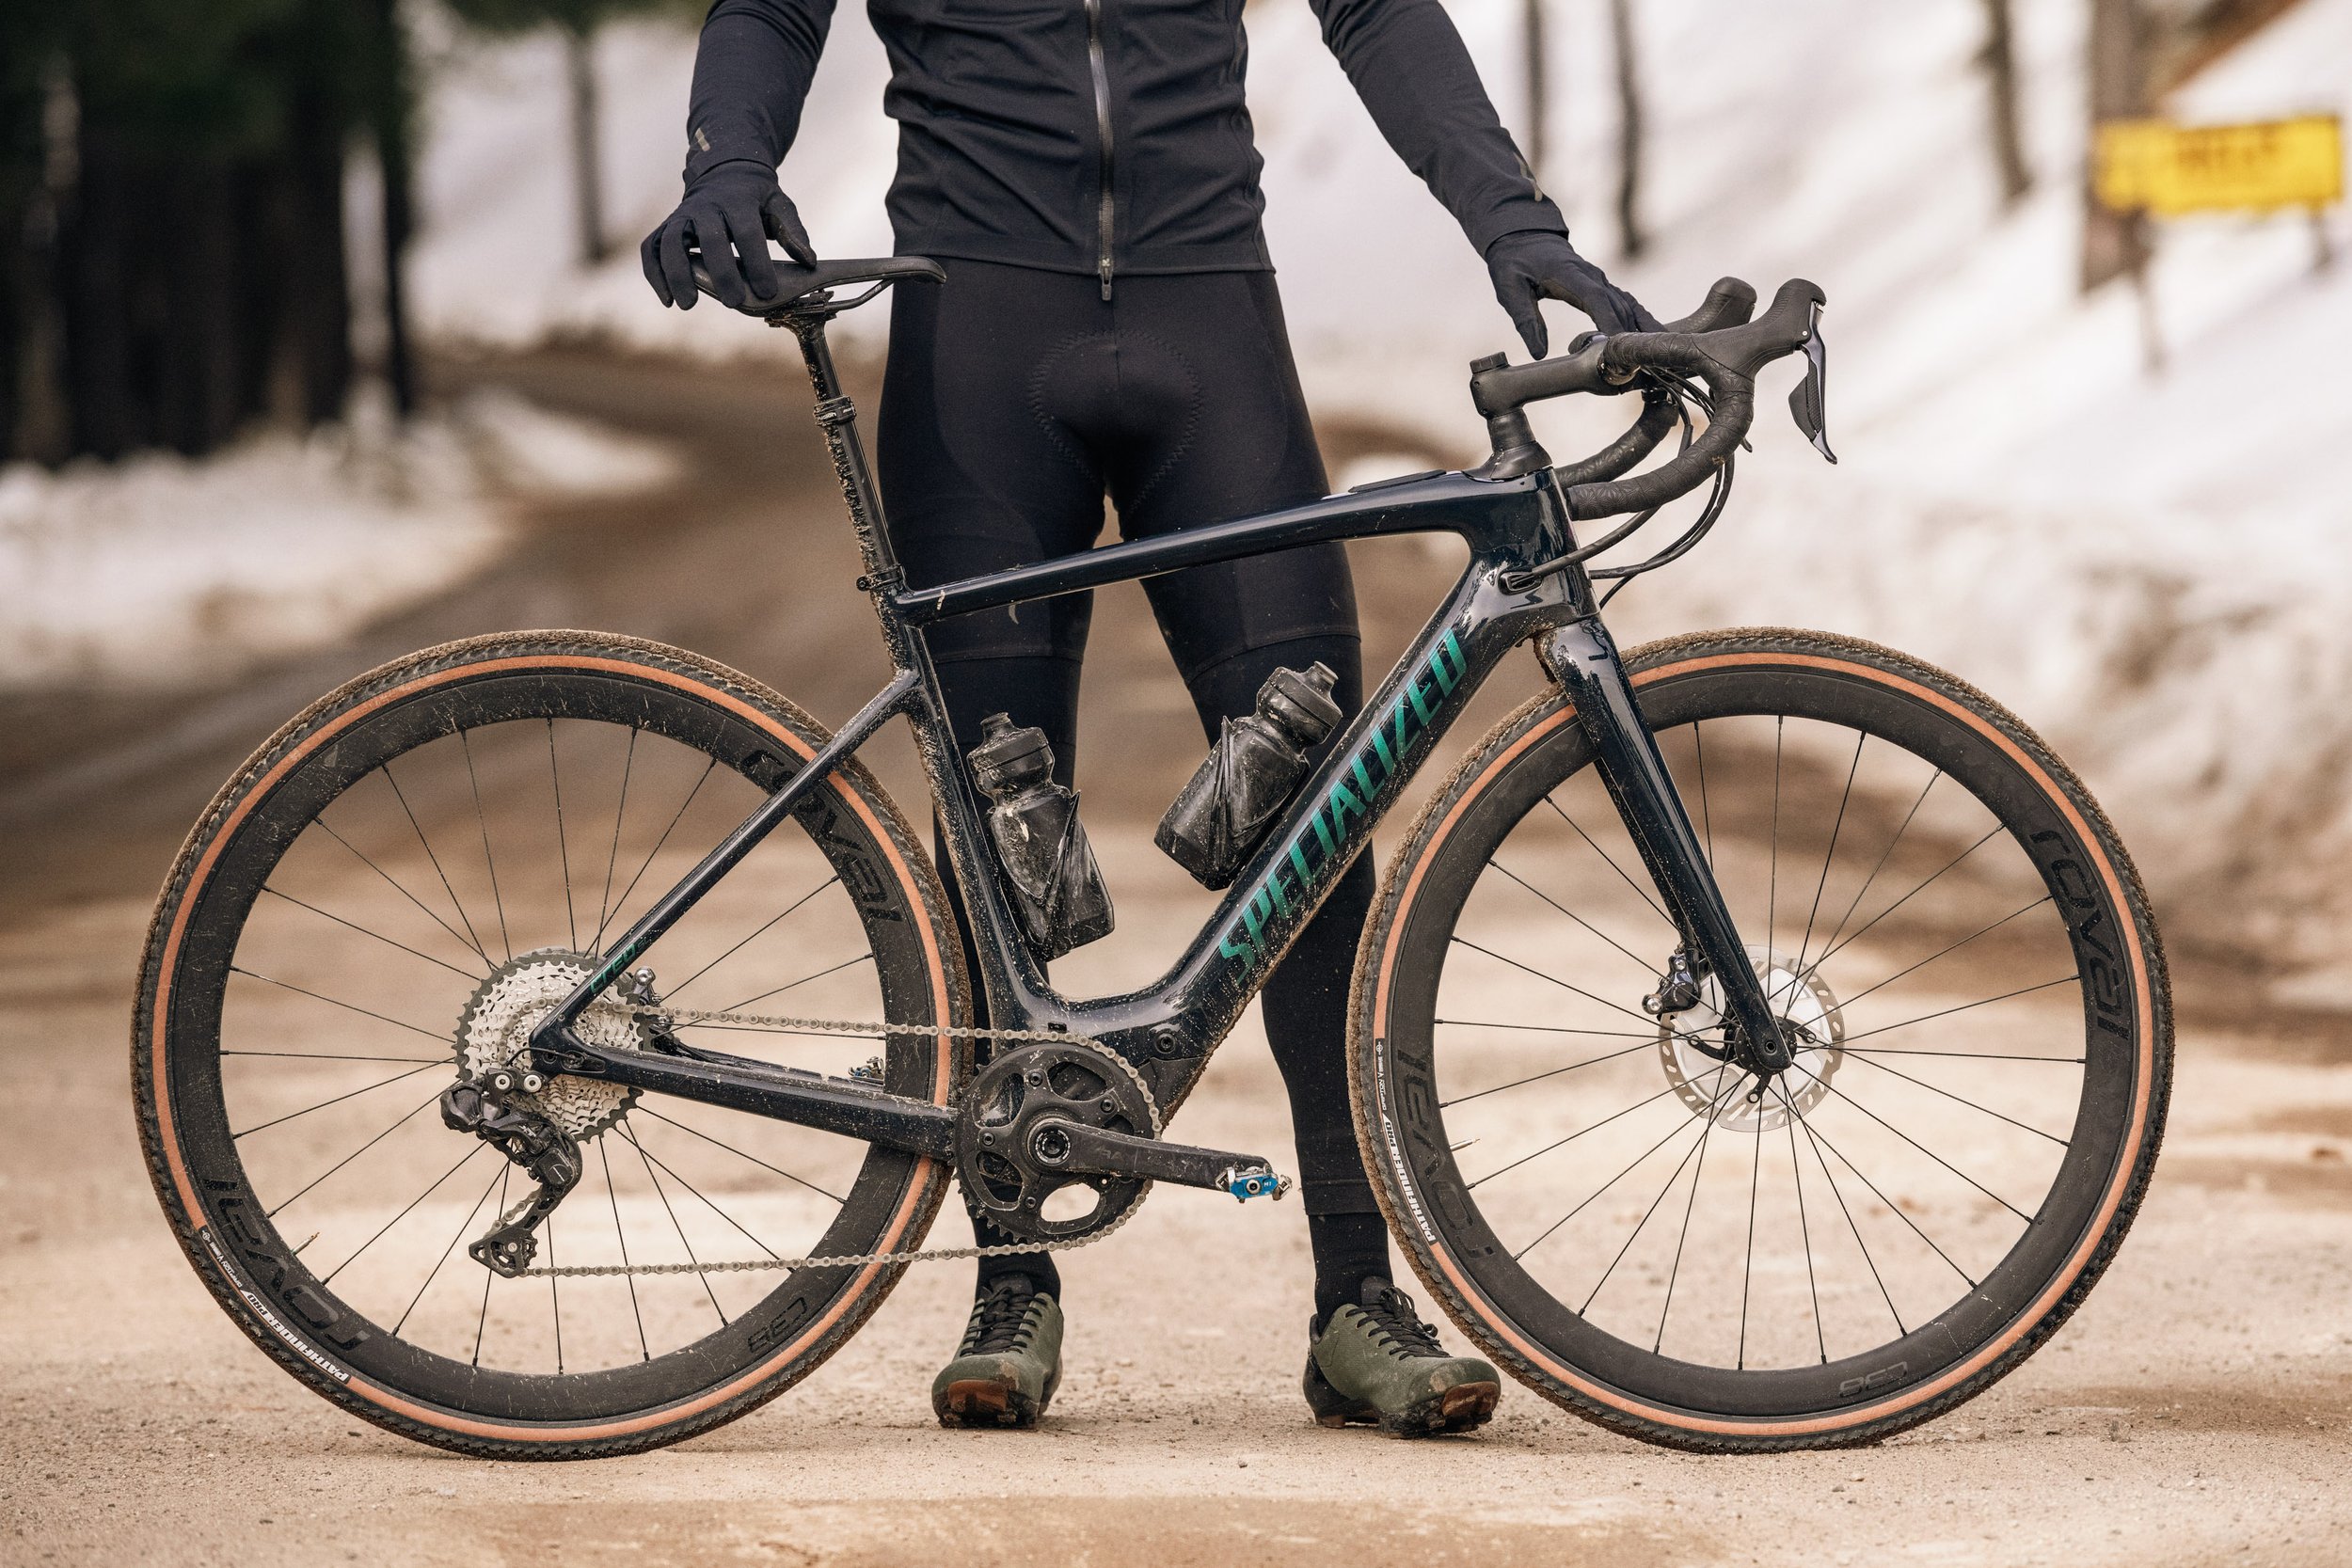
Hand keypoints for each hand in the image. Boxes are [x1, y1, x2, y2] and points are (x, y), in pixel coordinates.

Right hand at [641, 162, 815, 310]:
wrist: (724, 172)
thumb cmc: (757, 198)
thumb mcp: (779, 205)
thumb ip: (792, 231)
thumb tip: (808, 261)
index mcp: (737, 201)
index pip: (748, 233)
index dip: (758, 263)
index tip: (768, 292)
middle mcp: (705, 206)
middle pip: (709, 239)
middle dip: (721, 272)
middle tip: (733, 302)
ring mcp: (681, 216)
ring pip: (671, 243)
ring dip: (677, 274)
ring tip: (688, 305)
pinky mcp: (665, 227)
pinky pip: (651, 249)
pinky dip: (654, 274)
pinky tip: (667, 300)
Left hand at [1484, 230, 1661, 356]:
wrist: (1523, 236)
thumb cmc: (1514, 262)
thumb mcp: (1509, 289)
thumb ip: (1525, 319)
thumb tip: (1538, 353)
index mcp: (1569, 274)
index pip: (1596, 298)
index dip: (1610, 321)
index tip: (1619, 345)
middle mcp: (1592, 276)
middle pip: (1618, 305)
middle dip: (1630, 335)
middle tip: (1640, 364)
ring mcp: (1601, 281)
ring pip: (1629, 305)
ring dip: (1644, 329)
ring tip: (1658, 356)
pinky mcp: (1603, 288)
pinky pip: (1627, 305)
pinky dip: (1641, 322)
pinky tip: (1654, 339)